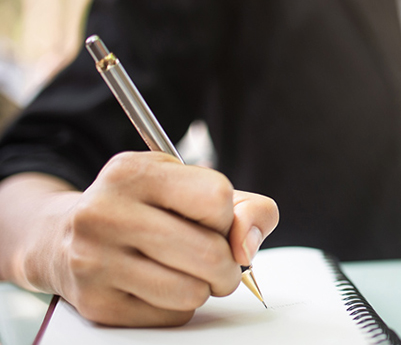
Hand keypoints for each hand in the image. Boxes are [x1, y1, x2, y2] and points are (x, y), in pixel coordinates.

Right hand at [2, 152, 277, 326]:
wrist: (64, 238)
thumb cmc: (145, 210)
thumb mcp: (190, 187)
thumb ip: (245, 208)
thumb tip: (248, 247)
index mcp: (134, 172)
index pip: (215, 198)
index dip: (226, 217)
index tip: (213, 221)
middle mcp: (106, 212)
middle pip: (209, 252)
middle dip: (228, 266)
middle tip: (219, 264)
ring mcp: (94, 260)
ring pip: (192, 292)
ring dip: (204, 289)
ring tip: (187, 273)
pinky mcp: (96, 303)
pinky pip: (171, 317)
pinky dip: (178, 307)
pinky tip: (159, 286)